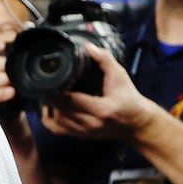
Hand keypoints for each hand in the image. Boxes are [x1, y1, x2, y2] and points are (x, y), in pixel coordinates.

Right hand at [0, 37, 21, 112]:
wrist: (23, 87)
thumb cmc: (18, 64)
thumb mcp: (14, 49)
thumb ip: (10, 42)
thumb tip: (13, 37)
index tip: (2, 45)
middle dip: (0, 64)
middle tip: (13, 64)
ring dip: (2, 79)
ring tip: (14, 78)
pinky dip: (0, 93)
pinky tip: (11, 90)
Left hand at [40, 43, 160, 140]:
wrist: (137, 123)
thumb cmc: (129, 99)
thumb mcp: (121, 76)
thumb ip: (105, 60)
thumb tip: (89, 48)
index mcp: (102, 109)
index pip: (72, 100)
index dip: (57, 91)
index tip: (51, 80)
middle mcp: (92, 123)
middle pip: (61, 110)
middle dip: (51, 97)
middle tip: (45, 84)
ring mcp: (85, 132)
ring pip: (57, 121)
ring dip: (50, 107)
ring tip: (49, 93)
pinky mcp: (81, 136)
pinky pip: (58, 130)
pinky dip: (49, 119)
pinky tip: (49, 109)